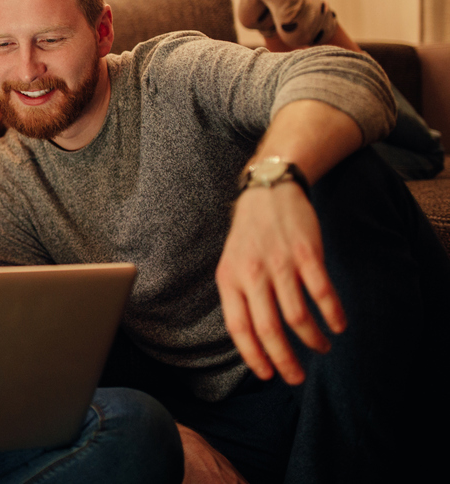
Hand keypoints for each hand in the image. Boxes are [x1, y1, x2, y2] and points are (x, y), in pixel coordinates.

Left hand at [215, 183, 345, 384]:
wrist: (268, 191)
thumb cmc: (250, 234)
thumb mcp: (231, 263)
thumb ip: (239, 296)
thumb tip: (251, 339)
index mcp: (229, 279)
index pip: (239, 327)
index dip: (253, 355)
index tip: (267, 374)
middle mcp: (252, 273)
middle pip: (269, 328)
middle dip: (285, 360)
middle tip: (297, 378)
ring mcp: (280, 263)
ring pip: (297, 316)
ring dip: (312, 340)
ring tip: (321, 349)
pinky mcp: (307, 254)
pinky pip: (322, 293)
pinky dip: (333, 314)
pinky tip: (339, 325)